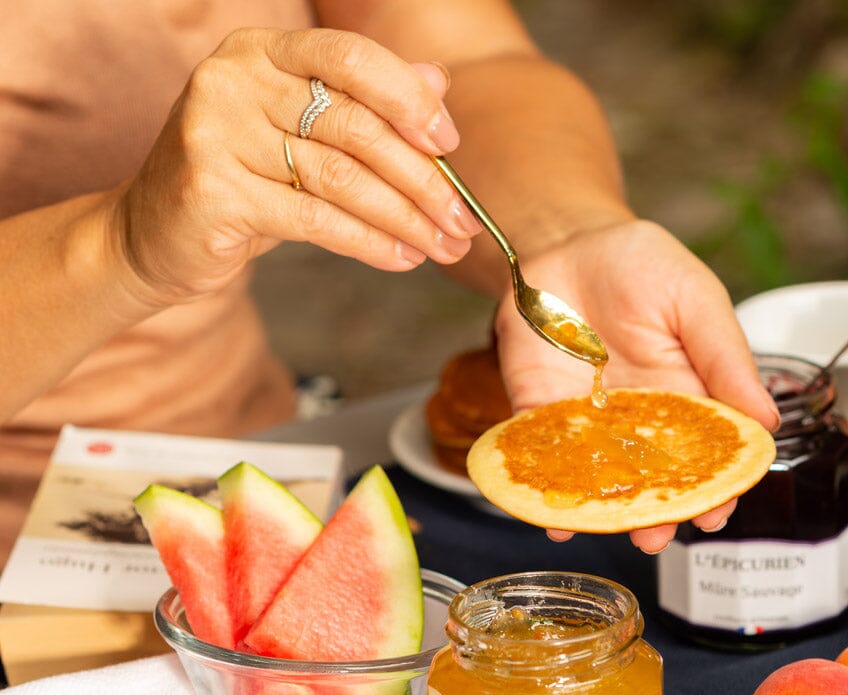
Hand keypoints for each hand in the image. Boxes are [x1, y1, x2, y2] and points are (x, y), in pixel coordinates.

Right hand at [116, 28, 480, 305]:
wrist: (153, 235)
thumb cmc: (240, 183)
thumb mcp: (301, 136)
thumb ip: (364, 106)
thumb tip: (439, 82)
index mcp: (260, 50)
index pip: (349, 59)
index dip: (408, 99)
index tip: (450, 144)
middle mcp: (233, 78)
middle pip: (354, 126)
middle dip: (422, 180)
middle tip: (462, 219)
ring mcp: (216, 131)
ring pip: (341, 178)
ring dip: (405, 219)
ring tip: (442, 247)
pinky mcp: (213, 190)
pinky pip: (315, 218)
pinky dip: (368, 243)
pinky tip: (402, 258)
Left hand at [492, 219, 779, 553]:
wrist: (565, 242)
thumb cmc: (639, 265)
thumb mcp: (695, 300)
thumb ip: (725, 356)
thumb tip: (767, 421)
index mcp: (685, 397)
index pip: (704, 456)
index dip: (713, 488)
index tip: (717, 513)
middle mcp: (637, 421)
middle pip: (651, 481)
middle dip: (656, 513)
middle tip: (659, 537)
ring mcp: (587, 422)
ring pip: (599, 481)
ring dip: (606, 513)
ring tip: (615, 534)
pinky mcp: (538, 414)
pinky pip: (541, 460)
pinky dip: (544, 490)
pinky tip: (554, 519)